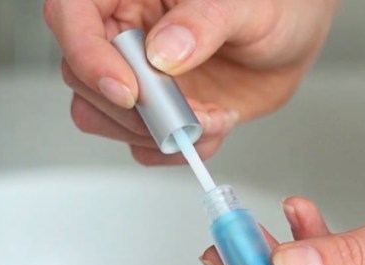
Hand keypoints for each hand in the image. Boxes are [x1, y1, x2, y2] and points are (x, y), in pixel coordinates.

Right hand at [44, 0, 337, 164]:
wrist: (294, 35)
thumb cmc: (271, 3)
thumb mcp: (243, 4)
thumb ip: (202, 22)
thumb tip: (164, 52)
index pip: (71, 17)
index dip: (89, 58)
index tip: (128, 91)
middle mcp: (123, 33)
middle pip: (82, 77)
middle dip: (135, 108)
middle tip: (186, 110)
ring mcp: (136, 75)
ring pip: (102, 117)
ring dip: (155, 133)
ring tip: (210, 115)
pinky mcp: (156, 111)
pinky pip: (141, 145)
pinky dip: (175, 149)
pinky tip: (212, 125)